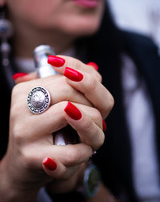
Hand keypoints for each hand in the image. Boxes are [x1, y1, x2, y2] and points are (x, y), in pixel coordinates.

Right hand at [0, 56, 112, 200]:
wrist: (22, 166)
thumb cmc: (43, 132)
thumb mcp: (52, 105)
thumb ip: (69, 84)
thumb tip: (92, 69)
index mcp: (25, 90)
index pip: (66, 77)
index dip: (88, 87)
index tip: (92, 100)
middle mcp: (21, 107)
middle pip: (70, 92)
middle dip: (92, 106)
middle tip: (97, 118)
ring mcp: (24, 131)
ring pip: (74, 115)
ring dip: (93, 128)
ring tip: (90, 135)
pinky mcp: (31, 157)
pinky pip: (72, 151)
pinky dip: (85, 151)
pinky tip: (83, 151)